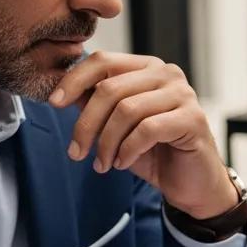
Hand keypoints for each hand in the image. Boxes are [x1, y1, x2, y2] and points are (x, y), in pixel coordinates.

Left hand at [49, 51, 237, 218]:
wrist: (192, 185)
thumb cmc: (156, 154)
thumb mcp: (117, 128)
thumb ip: (96, 106)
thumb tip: (61, 92)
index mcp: (146, 68)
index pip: (103, 61)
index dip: (74, 80)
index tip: (54, 104)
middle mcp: (167, 74)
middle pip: (110, 88)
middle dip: (86, 124)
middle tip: (76, 152)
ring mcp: (183, 94)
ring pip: (127, 110)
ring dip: (107, 142)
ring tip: (103, 164)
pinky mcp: (193, 119)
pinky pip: (147, 129)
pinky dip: (128, 149)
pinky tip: (123, 163)